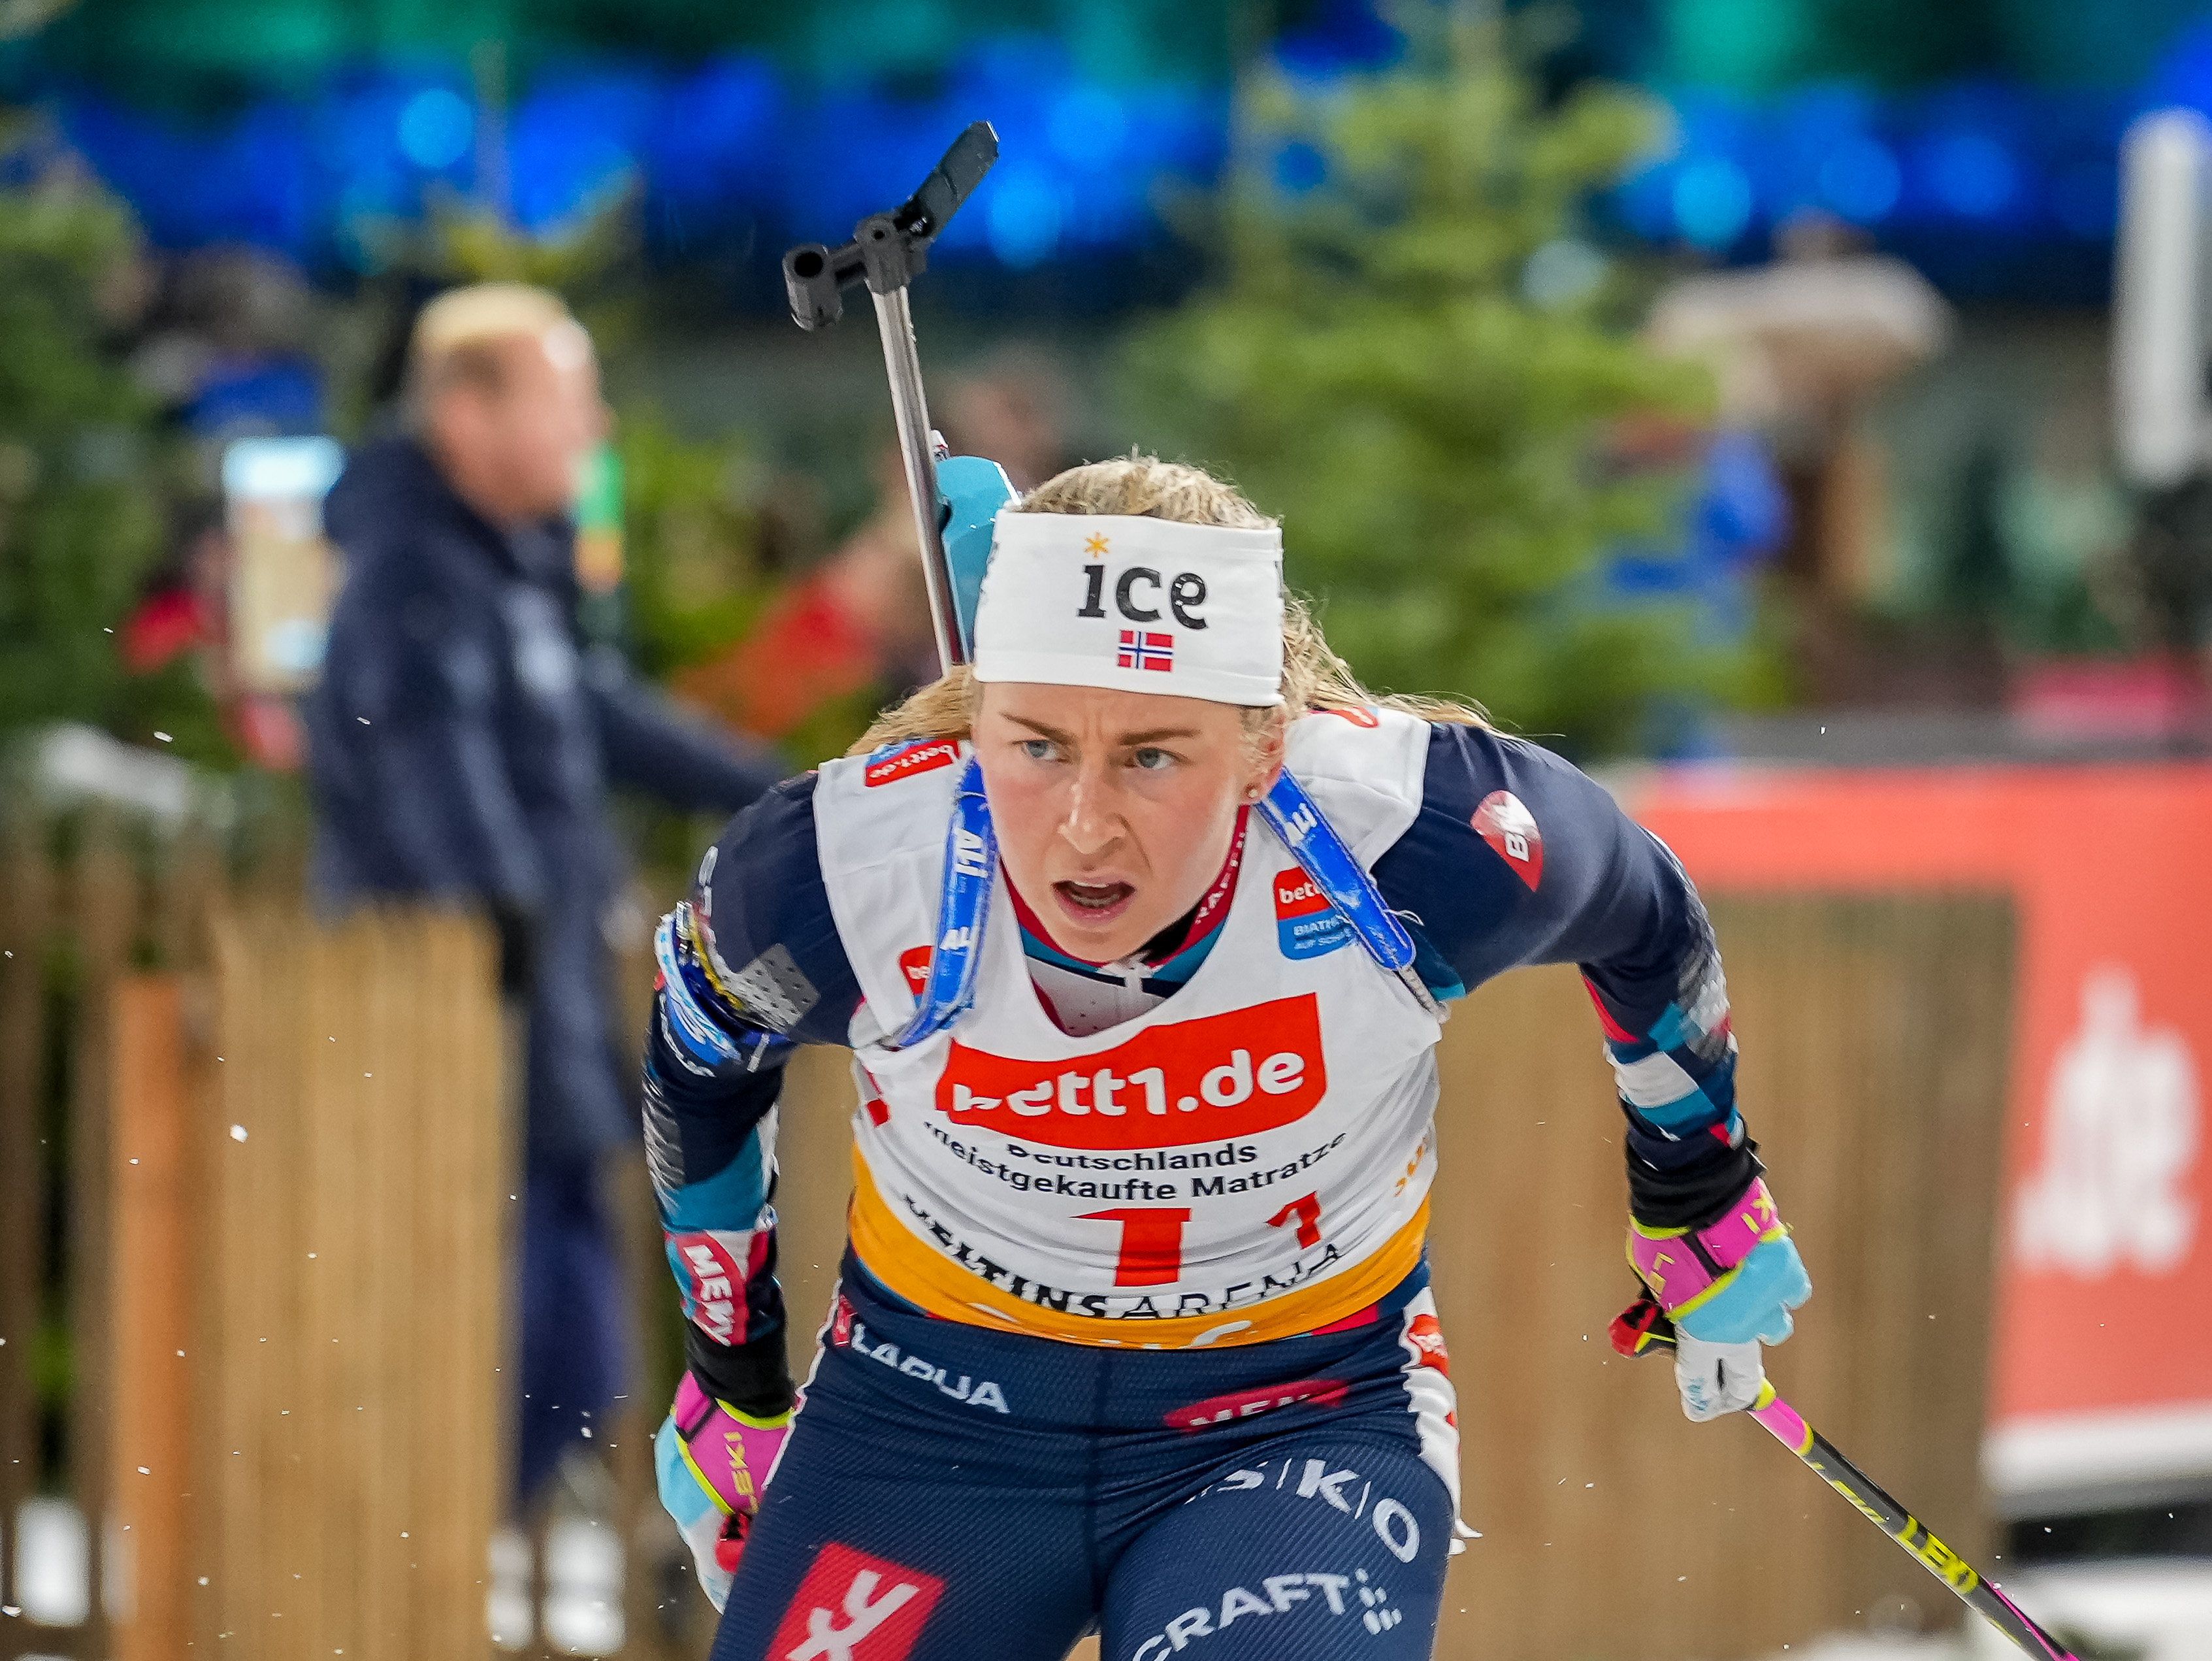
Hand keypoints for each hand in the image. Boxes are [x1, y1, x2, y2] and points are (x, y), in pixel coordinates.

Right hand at [653, 1372, 790, 1609]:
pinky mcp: (672, 1444)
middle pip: (707, 1535)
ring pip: (701, 1500)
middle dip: (734, 1539)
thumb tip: (769, 1549)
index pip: (712, 1575)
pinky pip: (695, 1472)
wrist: (736, 1374)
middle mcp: (676, 1501)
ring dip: (725, 1503)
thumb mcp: (773, 1488)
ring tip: (757, 1490)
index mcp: (696, 1521)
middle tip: (763, 1538)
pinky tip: (742, 1460)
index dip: (730, 1592)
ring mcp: (670, 1470)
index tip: (743, 1604)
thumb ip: (764, 1526)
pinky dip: (716, 1476)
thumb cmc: (761, 1435)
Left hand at [1623, 1177, 1811, 1421]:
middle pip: (1743, 1378)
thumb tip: (1669, 1311)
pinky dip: (1780, 1292)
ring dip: (1756, 1328)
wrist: (1698, 1195)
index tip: (1697, 1408)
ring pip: (1773, 1332)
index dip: (1698, 1399)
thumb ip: (1666, 1304)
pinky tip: (1767, 1282)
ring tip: (1743, 1315)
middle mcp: (1740, 1330)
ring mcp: (1769, 1304)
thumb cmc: (1664, 1235)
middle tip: (1730, 1395)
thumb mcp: (1651, 1278)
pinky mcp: (1789, 1273)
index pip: (1699, 1384)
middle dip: (1733, 1389)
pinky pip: (1791, 1295)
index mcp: (1700, 1336)